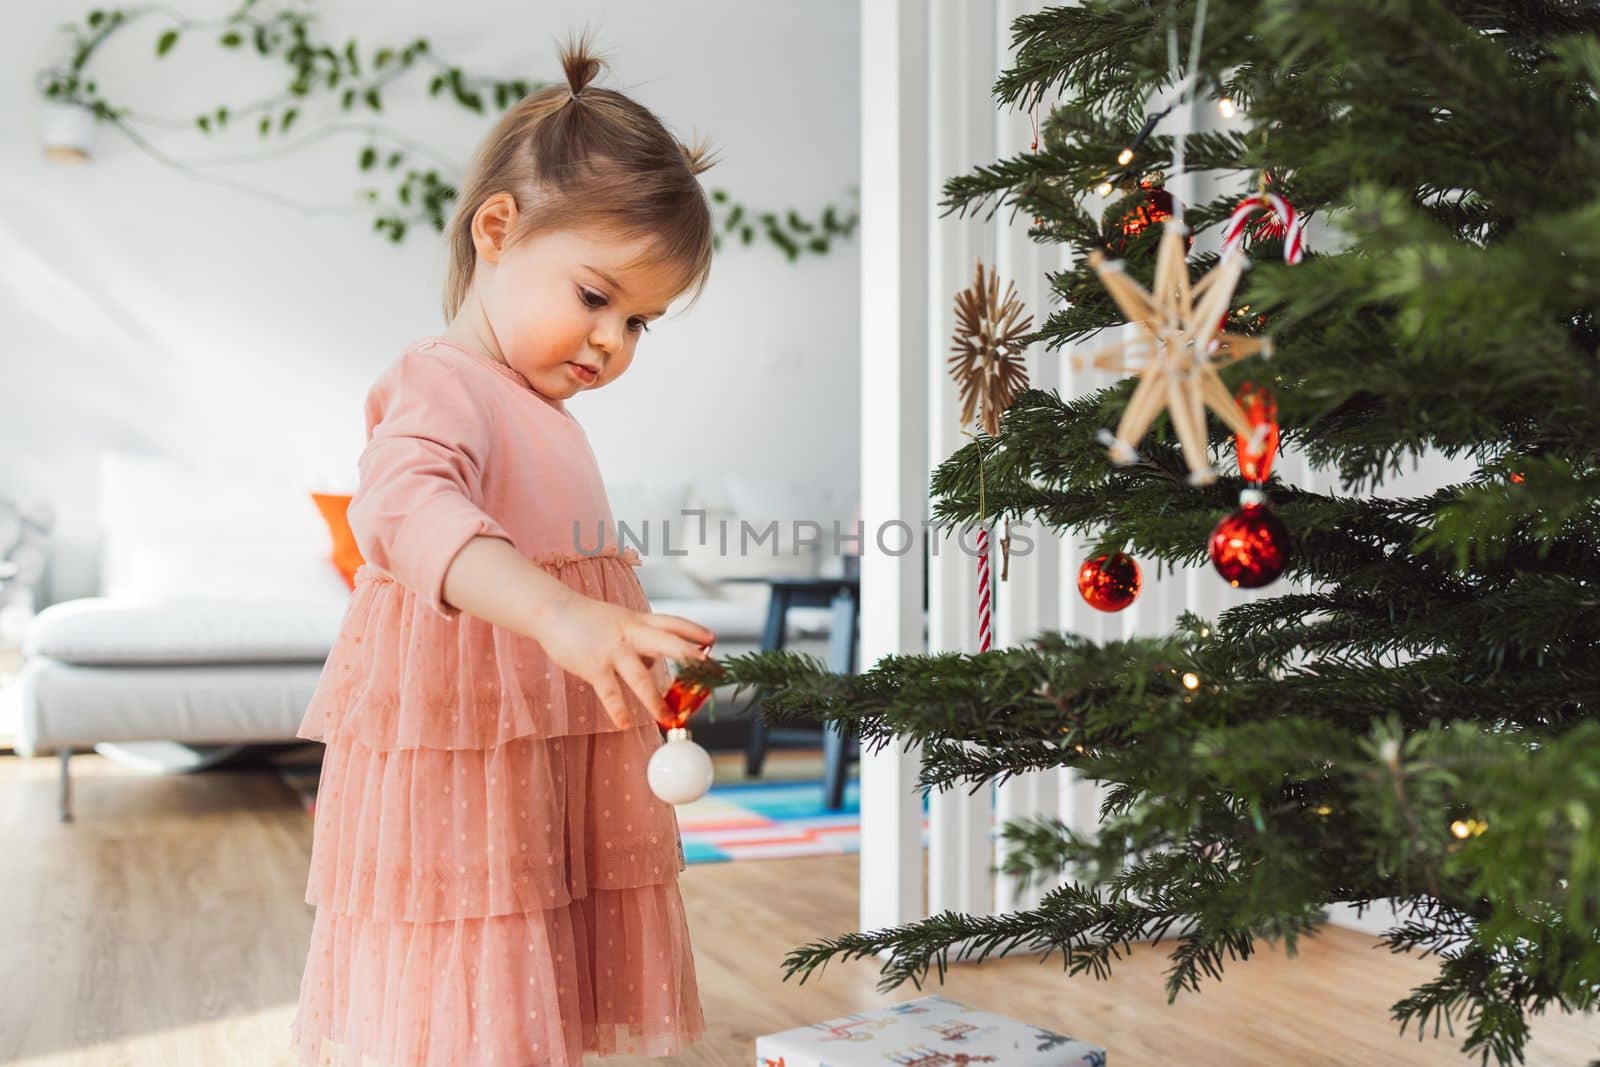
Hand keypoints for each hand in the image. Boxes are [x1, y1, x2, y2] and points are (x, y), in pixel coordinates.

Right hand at [530, 590, 716, 728]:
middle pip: (667, 643)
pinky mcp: (594, 666)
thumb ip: (640, 640)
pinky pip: (610, 692)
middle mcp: (630, 633)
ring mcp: (613, 650)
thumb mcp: (620, 621)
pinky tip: (626, 724)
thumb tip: (657, 667)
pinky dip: (619, 710)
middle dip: (690, 657)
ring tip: (668, 717)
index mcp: (638, 621)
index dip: (693, 630)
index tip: (713, 639)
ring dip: (656, 700)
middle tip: (710, 671)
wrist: (552, 611)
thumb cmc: (588, 620)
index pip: (671, 623)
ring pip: (641, 676)